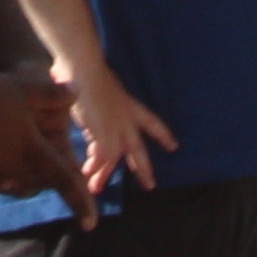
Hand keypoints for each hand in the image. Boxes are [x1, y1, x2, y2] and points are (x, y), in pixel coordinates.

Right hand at [0, 64, 84, 197]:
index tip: (92, 224)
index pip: (63, 181)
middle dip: (45, 181)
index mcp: (29, 153)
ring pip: (6, 185)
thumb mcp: (21, 87)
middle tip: (50, 174)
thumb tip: (77, 91)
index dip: (81, 201)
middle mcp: (8, 172)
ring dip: (14, 177)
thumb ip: (51, 93)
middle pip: (34, 185)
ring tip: (11, 160)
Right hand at [61, 55, 177, 209]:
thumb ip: (93, 107)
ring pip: (115, 158)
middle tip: (150, 185)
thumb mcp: (96, 91)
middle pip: (138, 148)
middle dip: (143, 168)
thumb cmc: (83, 69)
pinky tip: (86, 174)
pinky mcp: (105, 135)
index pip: (151, 122)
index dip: (162, 135)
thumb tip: (83, 120)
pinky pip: (101, 158)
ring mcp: (116, 127)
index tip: (174, 146)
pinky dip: (93, 167)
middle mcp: (126, 118)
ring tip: (96, 188)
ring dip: (104, 174)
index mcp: (128, 104)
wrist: (84, 68)